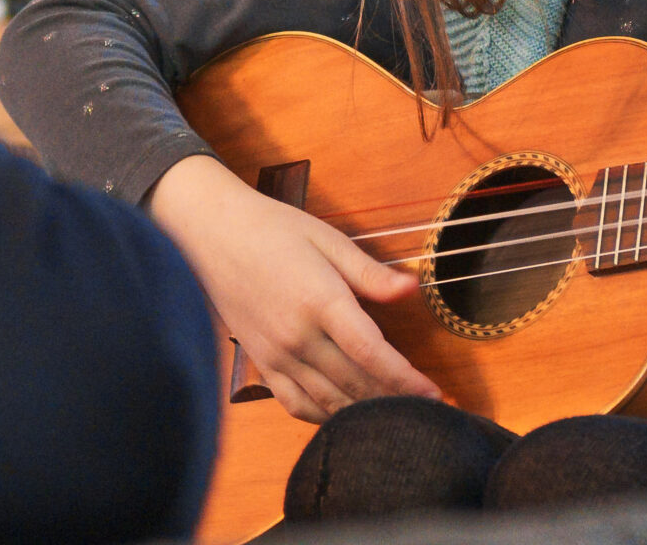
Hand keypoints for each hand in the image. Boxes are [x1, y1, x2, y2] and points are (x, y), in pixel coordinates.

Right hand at [147, 154, 442, 422]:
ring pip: (329, 401)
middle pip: (356, 384)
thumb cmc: (272, 228)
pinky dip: (325, 416)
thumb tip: (413, 288)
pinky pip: (296, 404)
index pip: (371, 354)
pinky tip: (347, 415)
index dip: (407, 380)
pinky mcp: (261, 363)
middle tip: (429, 414)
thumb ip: (369, 272)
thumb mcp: (326, 239)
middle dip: (396, 402)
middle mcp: (297, 335)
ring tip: (397, 419)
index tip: (436, 395)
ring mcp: (276, 354)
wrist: (210, 233)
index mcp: (319, 300)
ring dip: (365, 414)